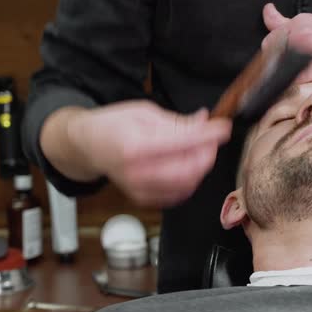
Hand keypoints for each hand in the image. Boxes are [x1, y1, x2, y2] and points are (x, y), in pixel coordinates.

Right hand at [67, 100, 231, 206]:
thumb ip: (176, 122)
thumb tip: (204, 122)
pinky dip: (189, 180)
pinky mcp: (143, 199)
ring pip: (186, 185)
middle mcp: (137, 172)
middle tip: (211, 140)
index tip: (223, 128)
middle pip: (188, 170)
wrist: (88, 146)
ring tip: (199, 150)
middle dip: (207, 154)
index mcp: (135, 146)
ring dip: (200, 167)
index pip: (183, 143)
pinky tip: (188, 165)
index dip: (208, 135)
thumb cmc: (113, 125)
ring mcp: (140, 189)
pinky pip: (177, 195)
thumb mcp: (144, 112)